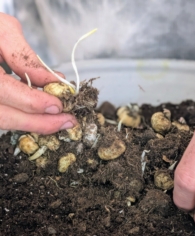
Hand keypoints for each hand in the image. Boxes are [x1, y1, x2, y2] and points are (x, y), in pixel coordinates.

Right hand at [0, 13, 76, 133]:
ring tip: (59, 121)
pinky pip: (4, 117)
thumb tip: (53, 81)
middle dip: (39, 122)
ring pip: (4, 122)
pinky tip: (42, 115)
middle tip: (67, 121)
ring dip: (34, 124)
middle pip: (5, 117)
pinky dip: (24, 118)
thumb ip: (26, 58)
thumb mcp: (3, 31)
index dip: (33, 102)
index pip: (5, 91)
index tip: (58, 105)